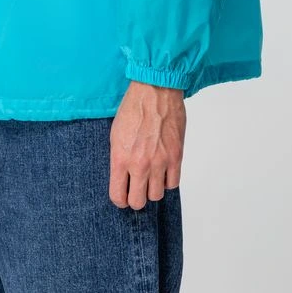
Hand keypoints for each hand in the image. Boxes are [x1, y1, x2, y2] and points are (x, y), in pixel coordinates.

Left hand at [109, 81, 185, 209]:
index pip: (118, 196)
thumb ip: (119, 159)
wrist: (155, 90)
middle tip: (137, 188)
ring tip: (151, 176)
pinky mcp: (176, 156)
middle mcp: (140, 164)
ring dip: (153, 189)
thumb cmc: (134, 108)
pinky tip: (163, 170)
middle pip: (138, 202)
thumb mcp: (115, 134)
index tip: (122, 196)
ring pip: (156, 196)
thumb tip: (123, 178)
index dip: (120, 199)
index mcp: (121, 158)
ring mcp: (159, 162)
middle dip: (136, 198)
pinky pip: (173, 184)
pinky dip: (168, 180)